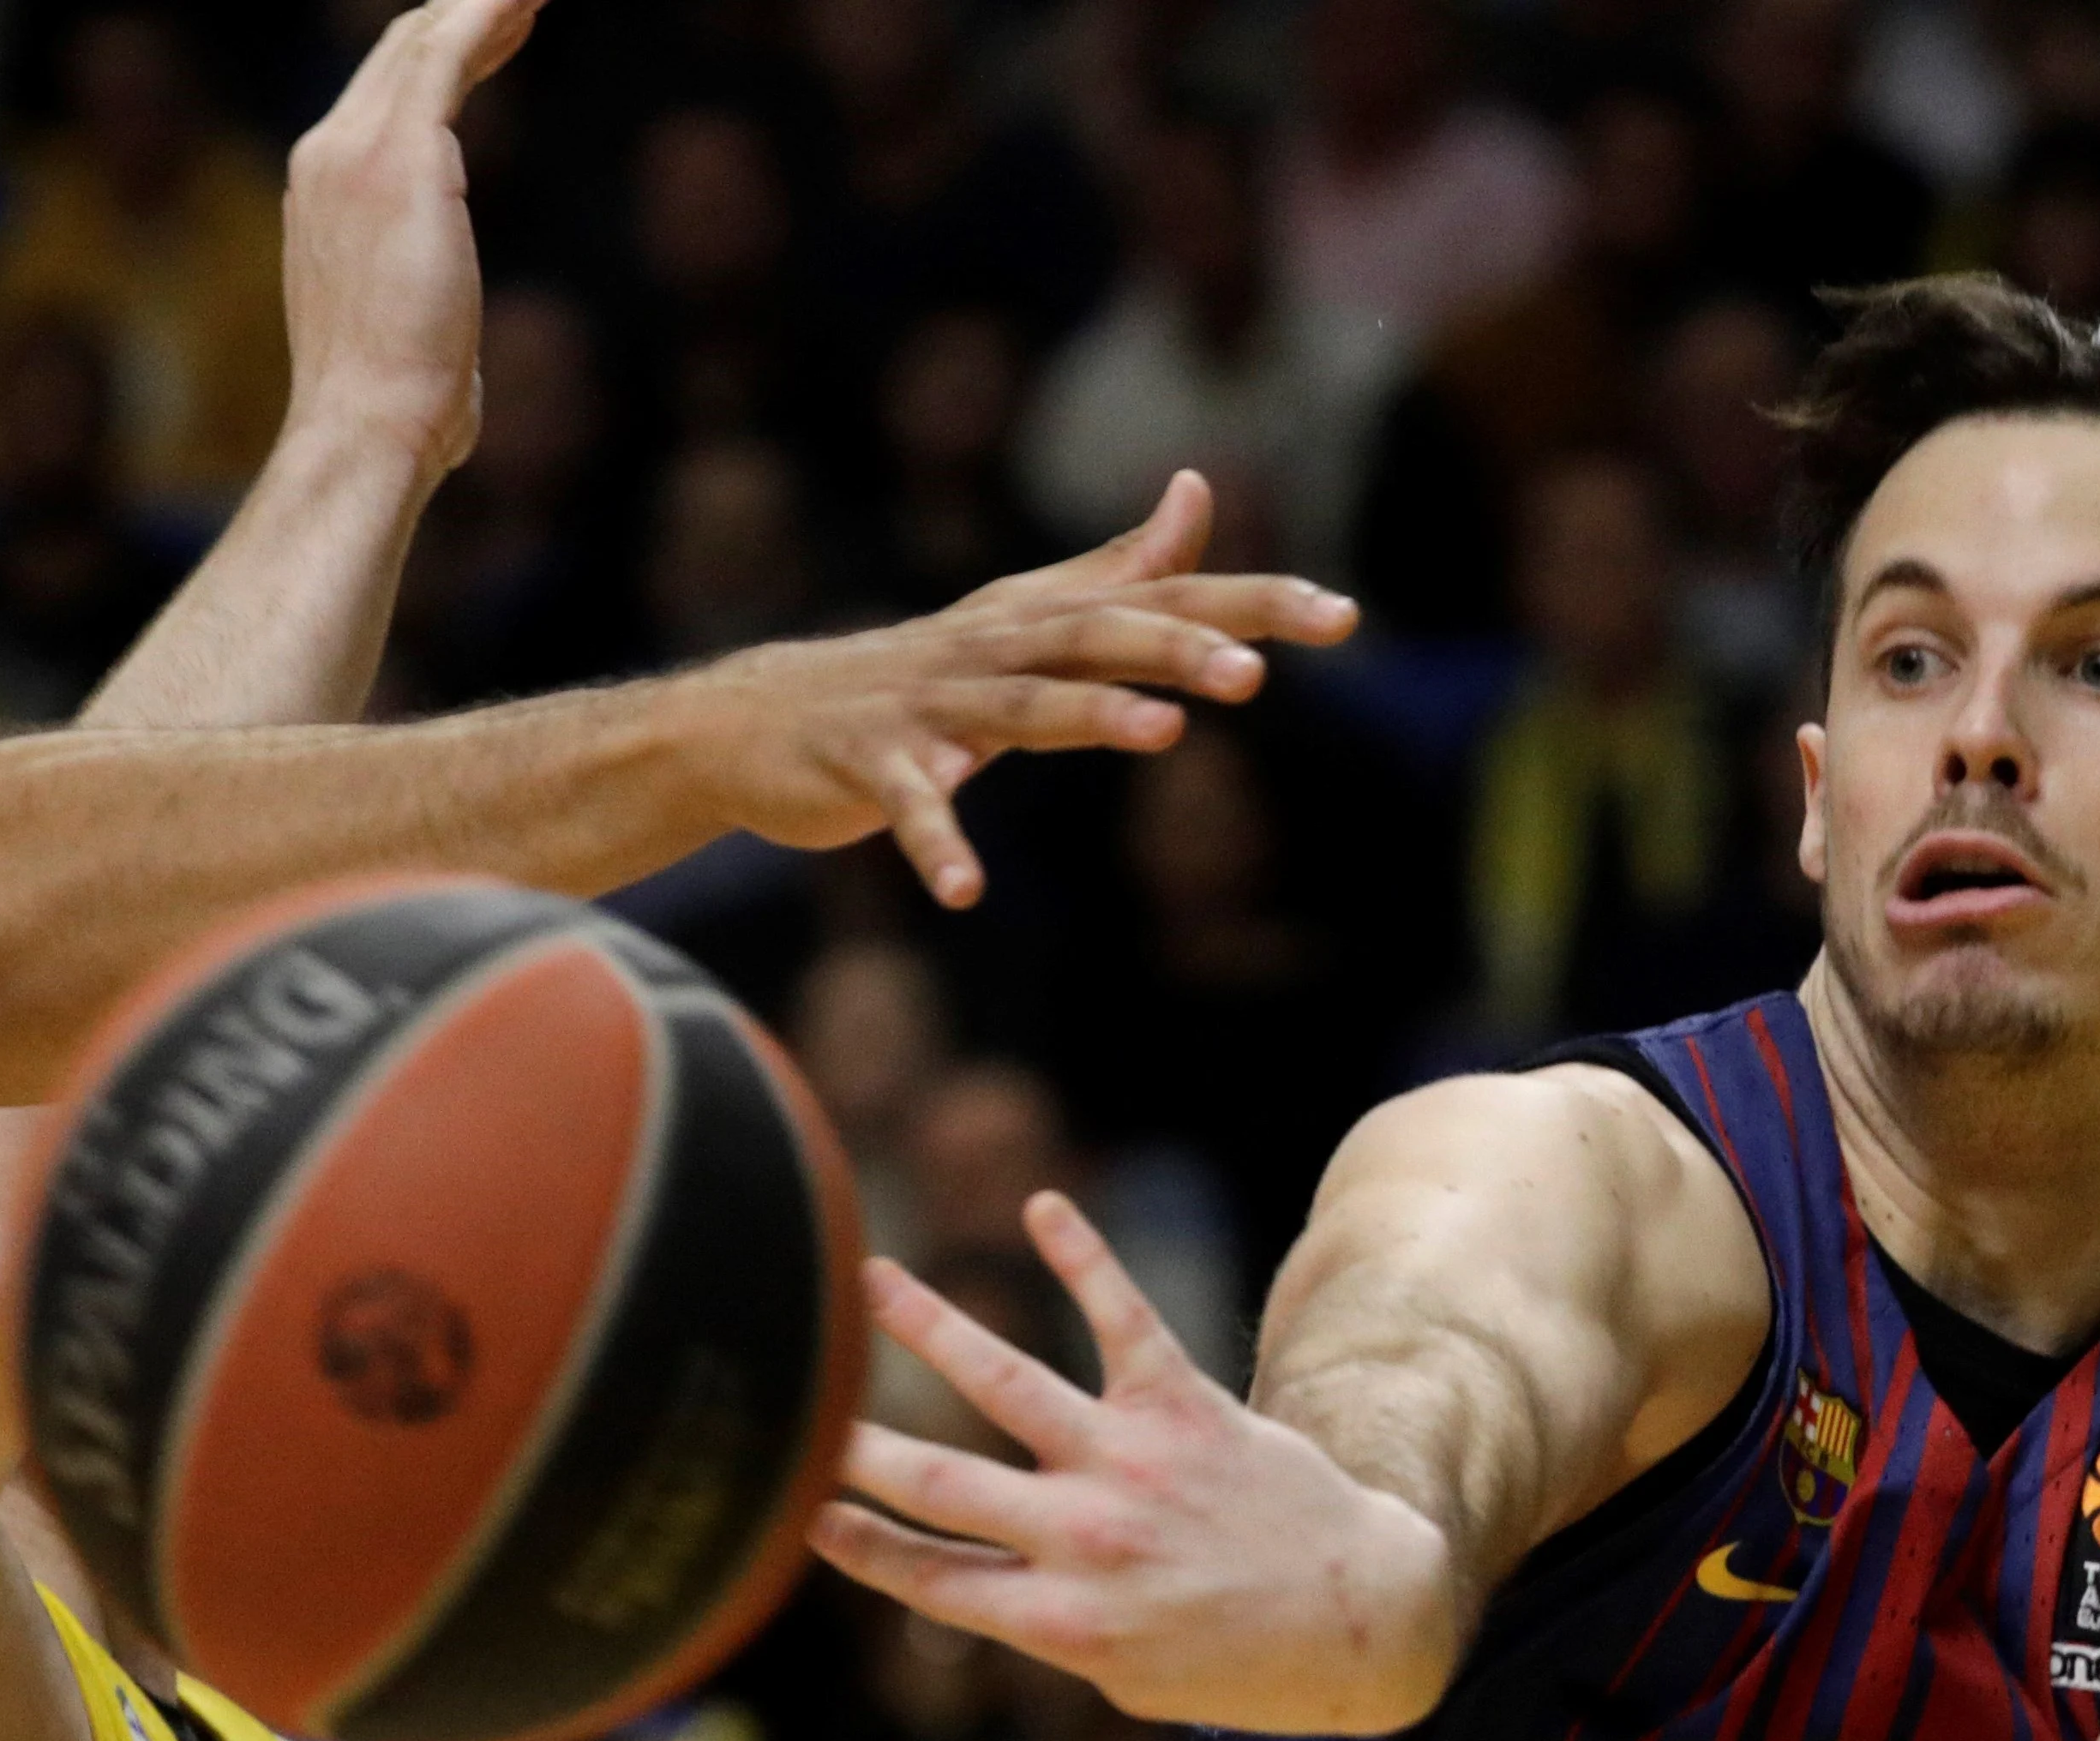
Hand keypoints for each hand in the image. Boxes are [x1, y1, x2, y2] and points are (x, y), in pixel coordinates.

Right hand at [279, 0, 542, 475]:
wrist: (366, 428)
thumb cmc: (396, 414)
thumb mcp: (408, 352)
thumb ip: (425, 333)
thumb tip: (455, 383)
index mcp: (324, 196)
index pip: (381, 98)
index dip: (441, 59)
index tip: (495, 41)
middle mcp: (327, 158)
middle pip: (398, 55)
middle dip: (464, 19)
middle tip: (523, 3)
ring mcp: (357, 152)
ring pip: (424, 42)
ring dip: (484, 8)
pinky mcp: (403, 156)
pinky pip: (448, 53)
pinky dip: (487, 14)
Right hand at [669, 473, 1357, 904]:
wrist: (755, 721)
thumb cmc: (911, 676)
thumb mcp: (1021, 616)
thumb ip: (1118, 567)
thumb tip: (1196, 490)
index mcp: (1039, 620)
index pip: (1162, 600)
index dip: (1251, 603)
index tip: (1344, 615)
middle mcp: (992, 648)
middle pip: (1097, 637)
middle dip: (1178, 649)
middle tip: (1257, 673)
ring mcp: (927, 706)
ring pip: (1020, 706)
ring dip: (1089, 717)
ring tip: (1161, 734)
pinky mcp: (866, 765)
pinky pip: (909, 807)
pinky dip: (937, 844)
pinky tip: (966, 891)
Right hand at [812, 1190, 1456, 1729]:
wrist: (1365, 1620)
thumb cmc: (1236, 1664)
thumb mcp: (1126, 1678)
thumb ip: (1042, 1627)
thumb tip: (955, 1586)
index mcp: (1061, 1622)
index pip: (928, 1575)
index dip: (855, 1541)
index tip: (796, 1511)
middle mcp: (1087, 1539)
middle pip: (942, 1480)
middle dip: (855, 1442)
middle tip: (787, 1401)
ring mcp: (1136, 1464)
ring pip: (1007, 1383)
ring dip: (929, 1325)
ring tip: (867, 1277)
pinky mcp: (1187, 1405)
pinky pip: (1125, 1318)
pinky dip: (1084, 1257)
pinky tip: (1044, 1205)